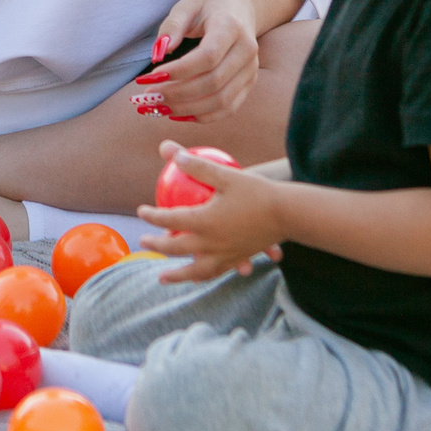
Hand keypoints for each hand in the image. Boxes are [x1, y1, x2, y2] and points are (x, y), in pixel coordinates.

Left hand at [135, 0, 264, 124]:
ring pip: (221, 101)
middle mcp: (246, 51)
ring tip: (158, 107)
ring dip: (187, 109)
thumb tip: (157, 54)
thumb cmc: (209, 4)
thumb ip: (172, 27)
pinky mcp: (249, 83)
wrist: (241, 5)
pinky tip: (177, 113)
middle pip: (213, 83)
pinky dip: (202, 116)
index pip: (208, 57)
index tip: (151, 76)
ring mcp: (251, 70)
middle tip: (148, 96)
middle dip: (177, 94)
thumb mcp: (187, 5)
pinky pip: (228, 108)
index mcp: (231, 27)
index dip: (179, 71)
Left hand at [137, 141, 285, 282]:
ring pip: (195, 271)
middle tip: (144, 241)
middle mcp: (211, 244)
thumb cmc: (258, 192)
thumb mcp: (226, 175)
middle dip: (157, 245)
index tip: (141, 211)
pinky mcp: (238, 259)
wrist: (289, 215)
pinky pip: (217, 272)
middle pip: (176, 249)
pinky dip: (203, 276)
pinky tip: (198, 277)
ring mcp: (225, 255)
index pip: (169, 220)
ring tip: (163, 278)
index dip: (151, 216)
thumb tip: (170, 152)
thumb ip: (197, 165)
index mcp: (204, 222)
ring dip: (176, 275)